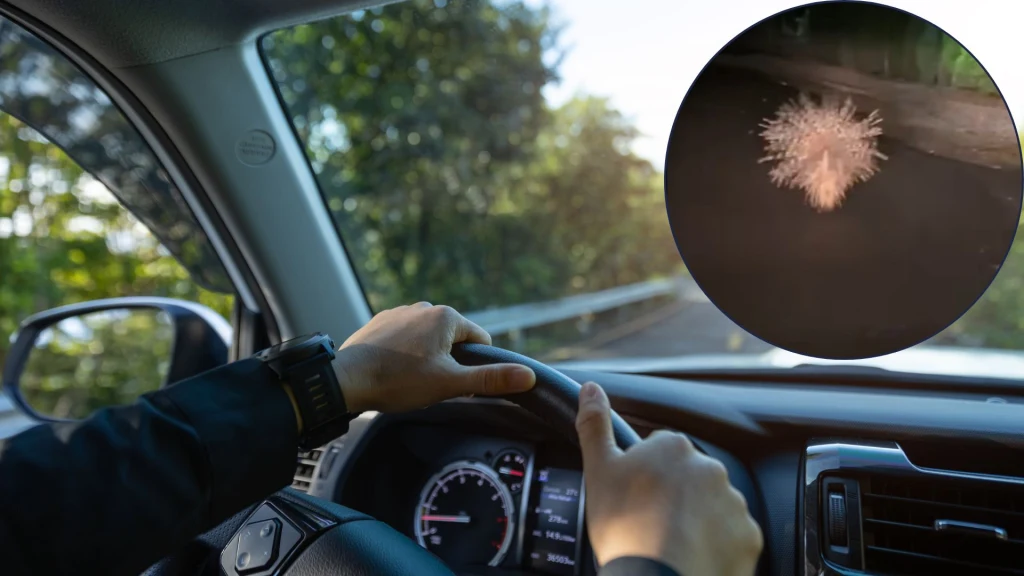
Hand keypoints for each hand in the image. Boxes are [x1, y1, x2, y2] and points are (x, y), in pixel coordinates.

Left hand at [332, 302, 535, 413]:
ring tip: (409, 379)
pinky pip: (405, 338)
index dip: (474, 366)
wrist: (347, 379)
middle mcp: (425, 308)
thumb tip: (528, 376)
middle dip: (448, 362)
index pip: (480, 342)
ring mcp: (400, 313)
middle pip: (453, 340)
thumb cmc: (398, 381)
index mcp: (447, 317)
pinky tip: (393, 370)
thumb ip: (490, 379)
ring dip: (426, 357)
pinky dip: (404, 353)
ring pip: (428, 339)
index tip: (456, 383)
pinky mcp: (380, 322)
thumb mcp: (450, 384)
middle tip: (430, 384)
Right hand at [576, 382, 761, 575]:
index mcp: (673, 448)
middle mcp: (710, 468)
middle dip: (673, 495)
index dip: (644, 476)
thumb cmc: (625, 528)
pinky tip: (692, 556)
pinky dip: (716, 545)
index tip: (635, 497)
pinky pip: (732, 535)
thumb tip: (590, 390)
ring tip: (670, 544)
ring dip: (696, 520)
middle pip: (689, 478)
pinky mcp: (747, 536)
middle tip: (649, 522)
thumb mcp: (599, 470)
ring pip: (712, 506)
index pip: (660, 452)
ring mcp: (733, 503)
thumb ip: (595, 425)